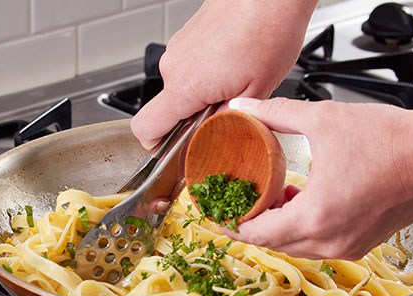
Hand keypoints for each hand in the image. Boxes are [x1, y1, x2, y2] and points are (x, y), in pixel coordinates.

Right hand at [130, 0, 316, 149]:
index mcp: (184, 86)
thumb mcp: (257, 90)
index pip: (145, 128)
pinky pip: (190, 68)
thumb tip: (218, 136)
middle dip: (193, 118)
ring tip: (236, 83)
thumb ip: (230, 121)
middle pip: (168, 110)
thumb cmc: (267, 27)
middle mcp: (174, 67)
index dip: (154, 146)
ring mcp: (178, 49)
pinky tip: (234, 66)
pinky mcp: (188, 38)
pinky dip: (207, 75)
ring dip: (203, 95)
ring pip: (182, 88)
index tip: (172, 151)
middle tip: (226, 112)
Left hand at [223, 97, 412, 259]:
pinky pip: (316, 243)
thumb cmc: (394, 143)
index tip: (214, 215)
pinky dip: (299, 227)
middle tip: (233, 205)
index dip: (229, 224)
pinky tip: (296, 200)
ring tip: (265, 198)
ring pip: (294, 245)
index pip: (256, 233)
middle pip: (272, 242)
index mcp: (315, 216)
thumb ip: (277, 114)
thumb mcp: (325, 120)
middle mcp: (330, 239)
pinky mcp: (360, 242)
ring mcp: (347, 245)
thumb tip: (244, 107)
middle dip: (249, 224)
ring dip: (275, 226)